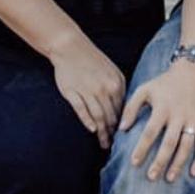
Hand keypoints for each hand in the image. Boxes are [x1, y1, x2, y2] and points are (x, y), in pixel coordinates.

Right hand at [48, 32, 125, 149]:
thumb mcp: (112, 71)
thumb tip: (123, 110)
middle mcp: (104, 88)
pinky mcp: (72, 92)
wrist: (71, 47)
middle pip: (111, 116)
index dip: (122, 124)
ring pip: (98, 116)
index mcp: (116, 83)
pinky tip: (92, 130)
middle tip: (112, 146)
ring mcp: (88, 90)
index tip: (122, 137)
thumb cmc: (92, 60)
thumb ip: (118, 89)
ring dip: (102, 133)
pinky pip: (81, 109)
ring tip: (103, 144)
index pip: (122, 109)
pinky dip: (87, 120)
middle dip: (113, 133)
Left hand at [119, 60, 194, 181]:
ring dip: (178, 164)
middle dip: (160, 161)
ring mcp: (194, 120)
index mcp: (163, 108)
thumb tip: (122, 129)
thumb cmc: (165, 83)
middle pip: (169, 143)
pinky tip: (193, 173)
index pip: (150, 132)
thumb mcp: (144, 89)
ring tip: (169, 178)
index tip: (134, 163)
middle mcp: (179, 115)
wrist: (194, 70)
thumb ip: (131, 108)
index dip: (142, 148)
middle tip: (151, 177)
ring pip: (187, 146)